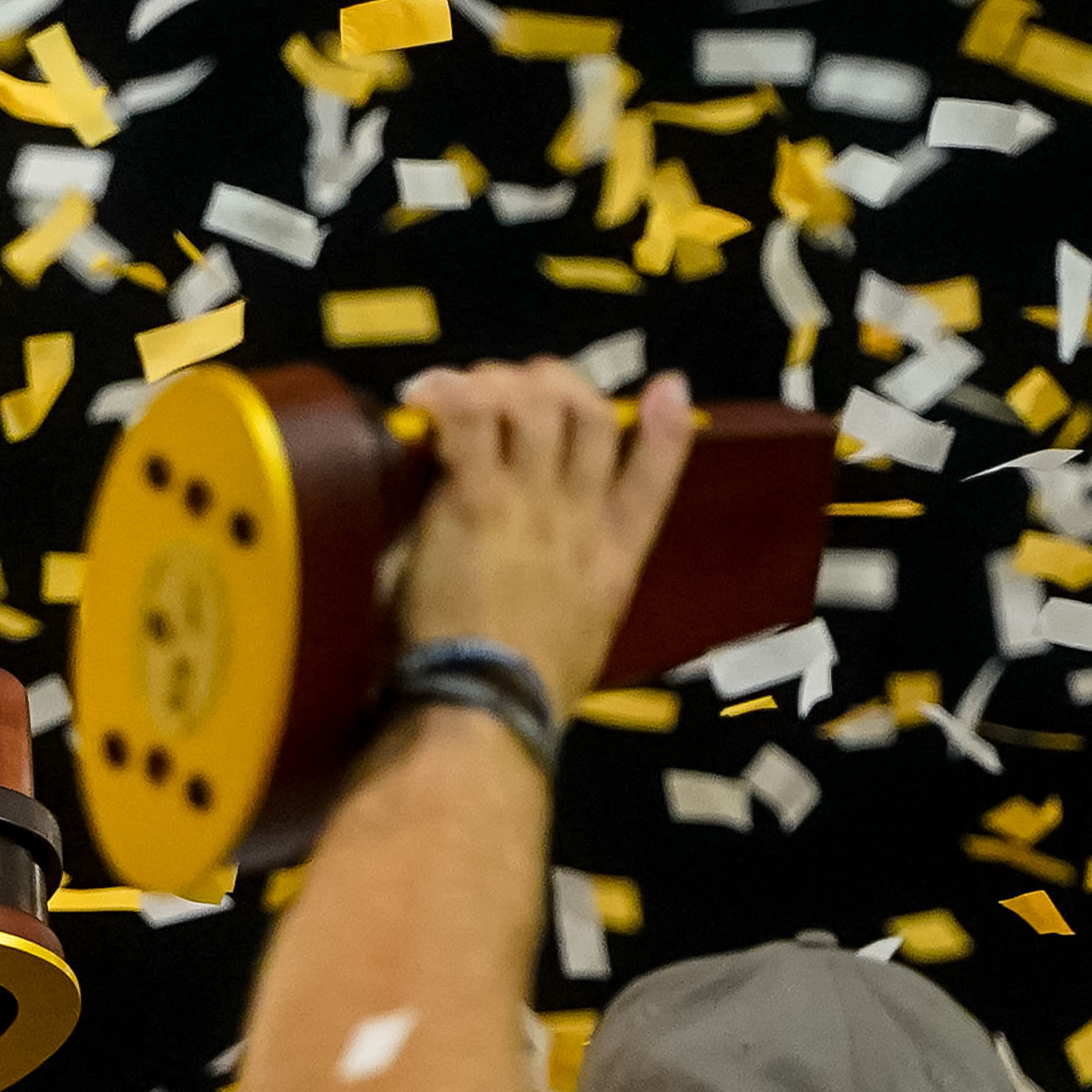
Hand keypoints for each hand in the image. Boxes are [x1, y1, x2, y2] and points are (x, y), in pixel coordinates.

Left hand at [390, 362, 693, 715]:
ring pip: (534, 402)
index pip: (655, 480)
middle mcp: (581, 517)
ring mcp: (532, 502)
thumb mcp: (571, 638)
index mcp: (614, 558)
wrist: (490, 708)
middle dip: (553, 385)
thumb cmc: (519, 694)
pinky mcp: (477, 499)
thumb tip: (517, 560)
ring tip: (461, 392)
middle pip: (589, 415)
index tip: (665, 386)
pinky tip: (425, 394)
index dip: (663, 428)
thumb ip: (557, 584)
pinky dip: (448, 394)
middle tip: (512, 391)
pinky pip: (470, 418)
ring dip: (496, 383)